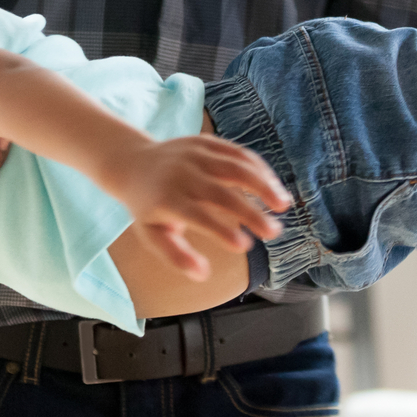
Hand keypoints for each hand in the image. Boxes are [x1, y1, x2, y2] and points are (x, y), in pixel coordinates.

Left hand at [104, 136, 289, 279]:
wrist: (133, 162)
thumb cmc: (147, 207)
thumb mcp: (152, 235)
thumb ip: (176, 255)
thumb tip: (203, 275)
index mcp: (167, 199)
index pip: (198, 216)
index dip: (221, 230)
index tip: (245, 246)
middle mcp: (182, 174)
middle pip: (221, 192)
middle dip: (251, 212)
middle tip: (274, 232)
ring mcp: (195, 154)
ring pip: (235, 166)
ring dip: (263, 184)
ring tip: (283, 205)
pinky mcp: (206, 141)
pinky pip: (237, 152)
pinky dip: (258, 168)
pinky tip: (273, 186)